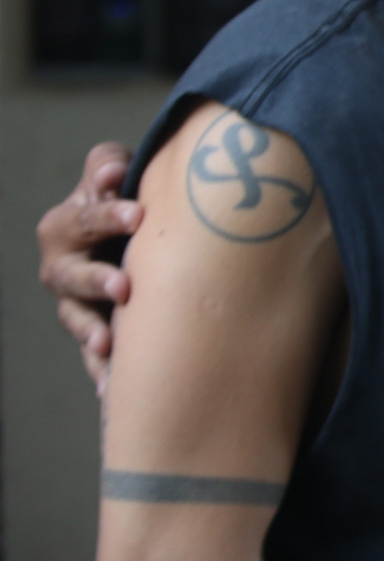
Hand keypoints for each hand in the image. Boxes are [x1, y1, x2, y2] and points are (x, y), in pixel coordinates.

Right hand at [36, 142, 143, 394]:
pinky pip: (94, 357)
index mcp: (67, 225)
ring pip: (76, 319)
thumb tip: (110, 175)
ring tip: (106, 343)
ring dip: (90, 330)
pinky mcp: (95, 331)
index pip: (85, 219)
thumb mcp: (118, 175)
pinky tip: (113, 391)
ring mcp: (77, 302)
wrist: (142, 235)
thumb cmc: (130, 196)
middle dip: (94, 279)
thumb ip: (110, 168)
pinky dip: (101, 372)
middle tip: (124, 285)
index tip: (139, 215)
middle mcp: (64, 266)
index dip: (109, 216)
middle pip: (69, 275)